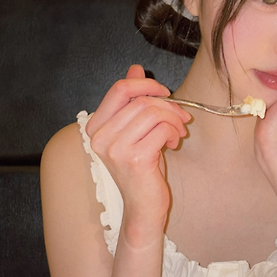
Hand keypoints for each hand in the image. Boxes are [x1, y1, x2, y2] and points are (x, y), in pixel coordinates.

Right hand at [87, 65, 190, 225]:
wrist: (142, 208)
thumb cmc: (141, 170)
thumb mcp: (135, 130)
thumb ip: (132, 101)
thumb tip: (135, 68)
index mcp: (96, 127)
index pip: (120, 89)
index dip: (146, 84)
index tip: (164, 92)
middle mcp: (100, 137)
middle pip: (140, 100)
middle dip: (168, 105)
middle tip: (181, 118)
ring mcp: (115, 148)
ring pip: (153, 112)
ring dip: (173, 120)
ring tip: (177, 133)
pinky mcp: (134, 158)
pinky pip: (162, 129)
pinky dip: (174, 133)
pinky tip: (173, 144)